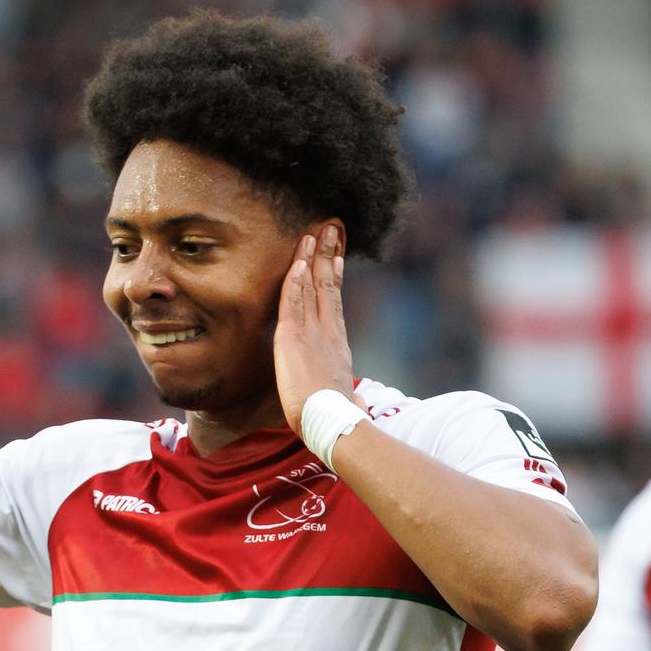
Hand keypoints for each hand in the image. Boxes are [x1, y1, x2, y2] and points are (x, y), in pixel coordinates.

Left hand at [273, 225, 355, 432]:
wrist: (332, 423)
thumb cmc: (337, 418)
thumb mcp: (344, 399)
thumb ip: (350, 393)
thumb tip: (357, 401)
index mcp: (336, 344)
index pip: (333, 302)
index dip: (332, 276)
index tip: (336, 256)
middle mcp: (327, 331)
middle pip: (327, 284)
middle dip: (328, 254)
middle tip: (330, 227)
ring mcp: (312, 332)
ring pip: (311, 285)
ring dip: (311, 257)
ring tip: (314, 232)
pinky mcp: (293, 337)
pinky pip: (293, 301)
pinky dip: (295, 280)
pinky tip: (297, 261)